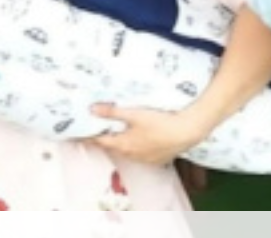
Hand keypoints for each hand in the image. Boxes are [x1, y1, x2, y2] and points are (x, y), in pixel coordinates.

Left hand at [88, 104, 208, 165]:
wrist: (187, 131)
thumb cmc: (161, 122)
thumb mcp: (135, 114)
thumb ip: (113, 112)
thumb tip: (92, 109)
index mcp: (123, 145)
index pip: (100, 141)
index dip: (90, 136)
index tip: (83, 133)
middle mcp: (131, 155)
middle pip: (114, 147)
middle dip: (108, 139)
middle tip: (103, 130)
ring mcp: (145, 159)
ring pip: (129, 152)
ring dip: (124, 144)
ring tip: (125, 134)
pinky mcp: (158, 159)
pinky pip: (144, 155)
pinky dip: (140, 148)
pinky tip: (145, 141)